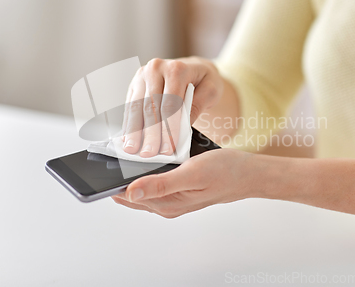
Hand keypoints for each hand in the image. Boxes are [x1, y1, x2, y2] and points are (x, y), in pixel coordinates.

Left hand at [112, 148, 255, 217]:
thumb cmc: (225, 172)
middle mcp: (166, 205)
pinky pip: (155, 180)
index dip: (113, 180)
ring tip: (130, 149)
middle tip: (117, 148)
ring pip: (142, 185)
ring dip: (135, 170)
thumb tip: (131, 191)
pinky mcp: (177, 189)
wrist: (248, 174)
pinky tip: (150, 155)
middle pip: (131, 192)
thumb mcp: (193, 173)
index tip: (105, 161)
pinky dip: (149, 168)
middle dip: (122, 173)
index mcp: (166, 204)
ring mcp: (172, 198)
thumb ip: (161, 184)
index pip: (126, 196)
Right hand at [122, 57, 222, 157]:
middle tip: (150, 153)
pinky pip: (130, 106)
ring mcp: (143, 75)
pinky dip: (129, 124)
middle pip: (151, 107)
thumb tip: (182, 127)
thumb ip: (197, 106)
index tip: (168, 147)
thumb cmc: (204, 81)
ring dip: (135, 131)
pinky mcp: (135, 84)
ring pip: (136, 107)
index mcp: (177, 69)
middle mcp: (156, 68)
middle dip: (150, 133)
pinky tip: (128, 139)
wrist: (194, 68)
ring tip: (134, 149)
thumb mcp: (211, 91)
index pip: (171, 104)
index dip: (168, 128)